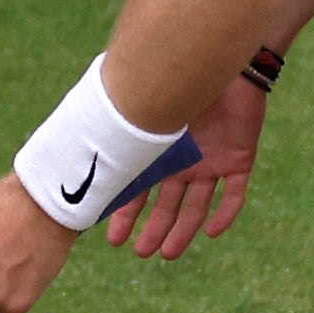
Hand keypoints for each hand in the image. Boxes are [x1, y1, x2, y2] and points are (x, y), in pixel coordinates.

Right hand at [105, 74, 266, 259]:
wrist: (226, 59)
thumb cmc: (179, 75)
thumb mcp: (146, 105)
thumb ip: (122, 123)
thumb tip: (74, 129)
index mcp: (160, 149)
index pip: (140, 190)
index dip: (127, 215)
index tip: (114, 239)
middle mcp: (185, 160)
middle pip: (168, 203)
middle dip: (154, 229)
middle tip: (141, 252)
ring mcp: (212, 161)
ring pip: (197, 205)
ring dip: (183, 230)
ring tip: (167, 253)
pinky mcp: (239, 159)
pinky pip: (234, 194)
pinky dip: (224, 214)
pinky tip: (210, 233)